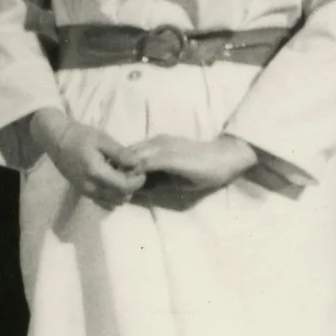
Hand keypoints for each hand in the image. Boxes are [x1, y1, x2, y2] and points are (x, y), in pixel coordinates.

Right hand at [30, 110, 145, 208]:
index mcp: (97, 173)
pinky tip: (112, 181)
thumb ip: (121, 153)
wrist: (58, 141)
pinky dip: (113, 195)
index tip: (140, 168)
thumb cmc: (81, 137)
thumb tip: (138, 164)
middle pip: (121, 197)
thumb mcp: (103, 140)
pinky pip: (105, 202)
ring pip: (114, 202)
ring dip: (123, 191)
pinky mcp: (84, 193)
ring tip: (122, 174)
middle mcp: (91, 188)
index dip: (137, 180)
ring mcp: (87, 193)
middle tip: (132, 170)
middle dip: (132, 185)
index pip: (125, 186)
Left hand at [121, 134, 258, 201]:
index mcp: (155, 146)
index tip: (114, 186)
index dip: (118, 170)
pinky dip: (133, 175)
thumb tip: (134, 192)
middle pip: (123, 155)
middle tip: (112, 192)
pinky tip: (130, 189)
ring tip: (118, 192)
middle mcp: (155, 143)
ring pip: (129, 157)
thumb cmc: (202, 169)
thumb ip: (154, 181)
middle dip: (115, 172)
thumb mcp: (172, 176)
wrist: (224, 159)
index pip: (127, 155)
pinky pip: (142, 163)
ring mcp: (160, 147)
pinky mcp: (167, 155)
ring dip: (122, 174)